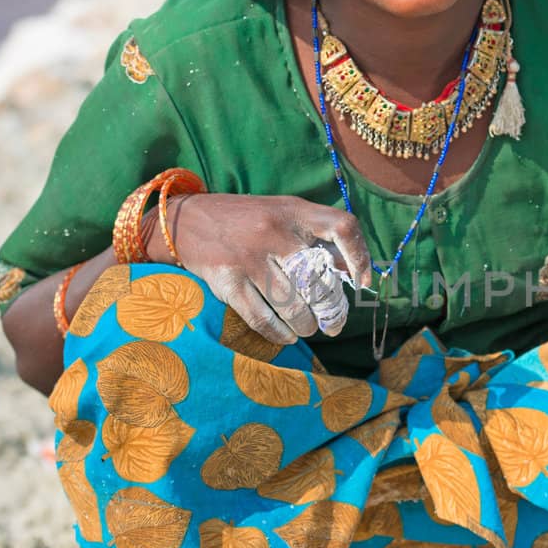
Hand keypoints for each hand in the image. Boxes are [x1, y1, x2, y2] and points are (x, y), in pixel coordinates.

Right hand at [144, 194, 371, 343]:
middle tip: (333, 321)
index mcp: (295, 211)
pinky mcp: (228, 280)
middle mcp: (274, 231)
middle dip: (331, 309)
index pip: (342, 228)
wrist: (185, 220)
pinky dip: (280, 333)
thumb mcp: (283, 214)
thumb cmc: (246, 220)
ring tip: (308, 328)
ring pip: (293, 306)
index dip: (359, 257)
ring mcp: (250, 257)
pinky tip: (287, 336)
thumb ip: (316, 236)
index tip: (362, 282)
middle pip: (319, 280)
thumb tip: (350, 271)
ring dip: (306, 325)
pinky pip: (262, 319)